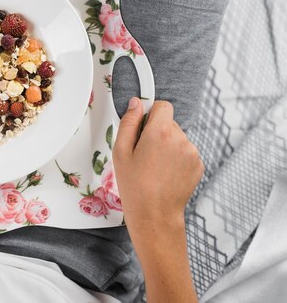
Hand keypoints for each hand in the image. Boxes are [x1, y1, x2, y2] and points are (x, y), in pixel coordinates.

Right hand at [113, 98, 202, 301]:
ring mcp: (192, 152)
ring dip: (167, 146)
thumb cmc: (134, 186)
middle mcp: (181, 139)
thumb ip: (128, 122)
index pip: (162, 105)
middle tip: (143, 154)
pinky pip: (185, 152)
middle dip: (156, 132)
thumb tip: (136, 103)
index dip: (150, 113)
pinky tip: (164, 174)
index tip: (142, 126)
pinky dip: (176, 159)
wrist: (155, 215)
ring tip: (153, 167)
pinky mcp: (198, 165)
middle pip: (169, 123)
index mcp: (160, 132)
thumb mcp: (120, 152)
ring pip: (177, 138)